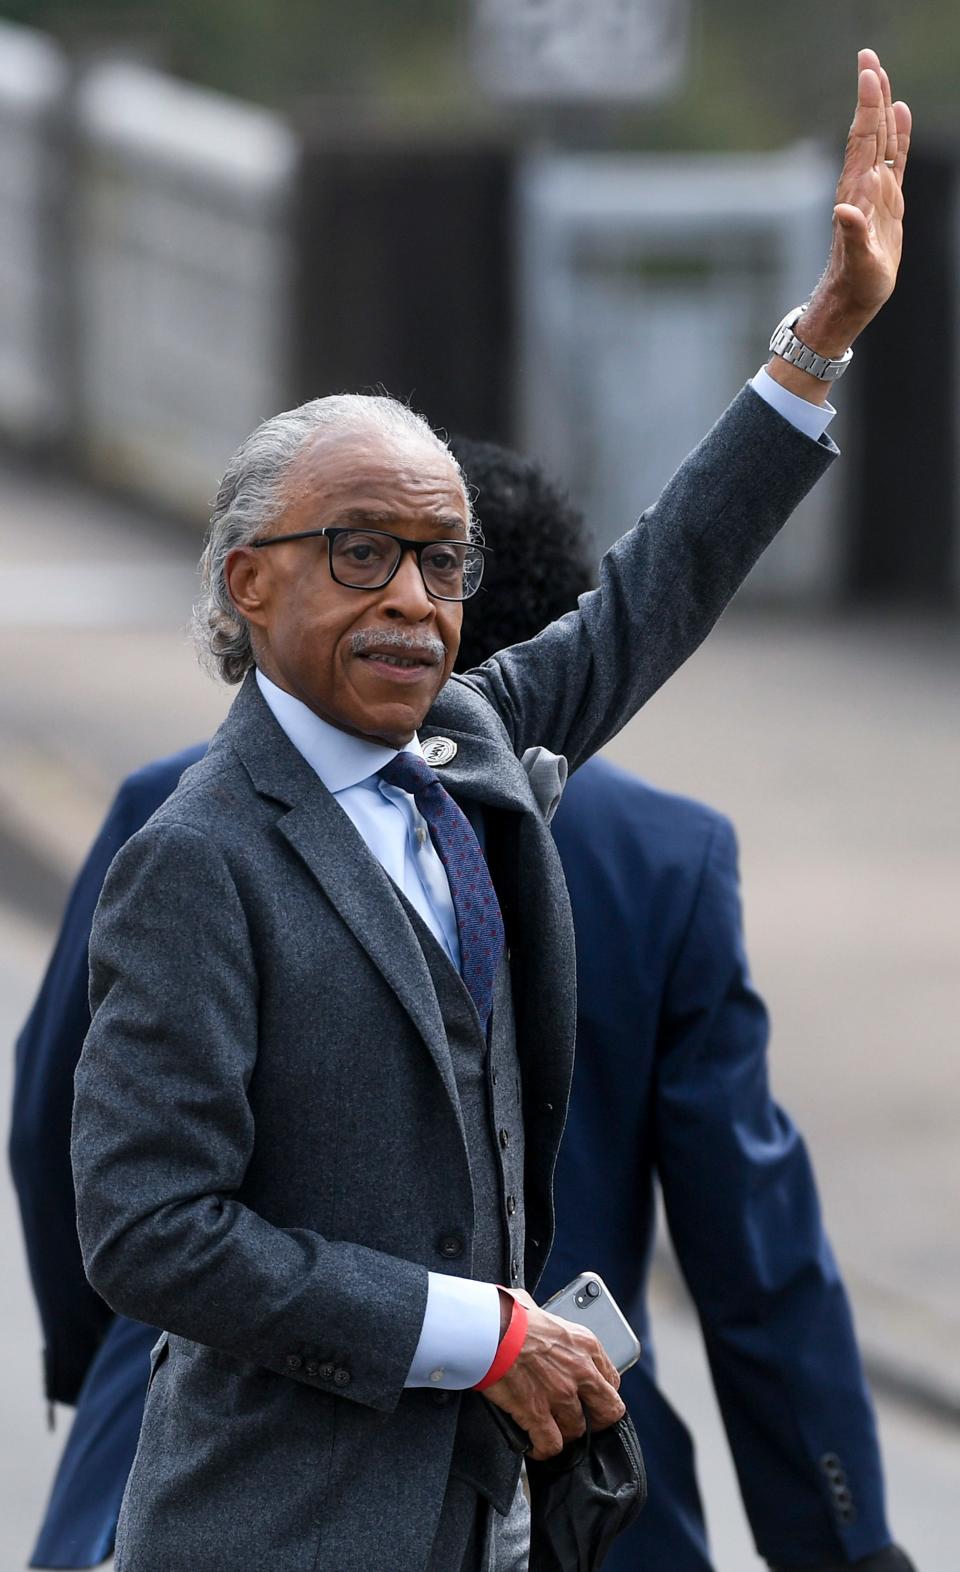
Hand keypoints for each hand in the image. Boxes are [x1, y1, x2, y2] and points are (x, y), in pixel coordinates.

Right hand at [482, 1289, 624, 1459]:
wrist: (488, 1328)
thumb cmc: (509, 1315)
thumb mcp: (543, 1311)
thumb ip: (551, 1326)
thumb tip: (538, 1322)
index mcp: (585, 1344)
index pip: (611, 1380)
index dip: (600, 1394)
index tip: (591, 1398)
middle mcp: (580, 1371)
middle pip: (608, 1411)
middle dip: (596, 1421)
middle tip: (582, 1422)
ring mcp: (560, 1394)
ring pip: (576, 1431)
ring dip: (564, 1433)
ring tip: (551, 1431)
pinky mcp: (538, 1413)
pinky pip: (551, 1444)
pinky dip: (543, 1449)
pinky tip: (535, 1445)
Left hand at [769, 48, 910, 395]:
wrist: (851, 299)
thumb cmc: (855, 285)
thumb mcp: (858, 263)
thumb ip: (854, 235)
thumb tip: (846, 207)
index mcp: (859, 193)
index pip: (864, 140)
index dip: (867, 106)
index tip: (868, 72)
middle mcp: (864, 186)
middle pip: (870, 130)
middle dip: (870, 94)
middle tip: (868, 56)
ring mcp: (874, 192)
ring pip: (880, 140)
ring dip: (881, 107)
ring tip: (881, 74)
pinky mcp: (885, 202)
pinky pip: (893, 159)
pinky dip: (897, 134)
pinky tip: (900, 113)